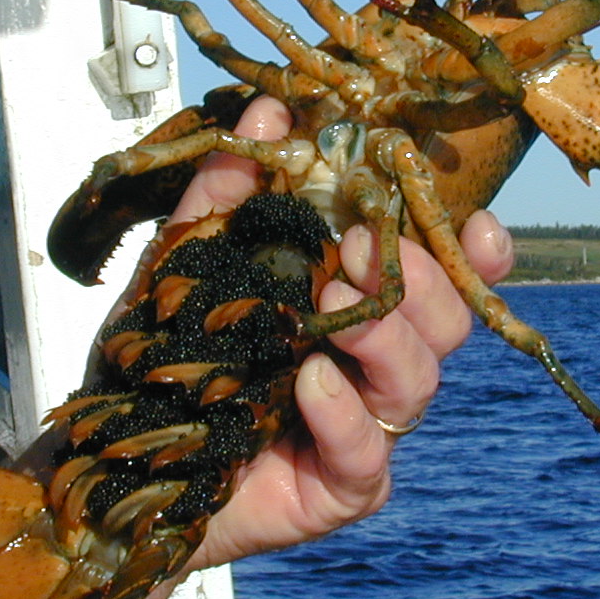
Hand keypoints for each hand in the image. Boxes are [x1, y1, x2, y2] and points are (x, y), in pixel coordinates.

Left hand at [159, 96, 513, 568]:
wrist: (122, 455)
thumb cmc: (169, 354)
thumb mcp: (192, 258)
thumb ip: (231, 189)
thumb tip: (268, 111)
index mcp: (360, 302)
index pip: (444, 273)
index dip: (477, 253)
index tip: (477, 224)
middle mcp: (376, 362)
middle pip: (449, 323)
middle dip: (423, 281)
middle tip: (369, 247)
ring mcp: (367, 427)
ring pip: (420, 382)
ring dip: (384, 336)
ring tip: (328, 303)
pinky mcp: (342, 487)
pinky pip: (368, 456)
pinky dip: (344, 416)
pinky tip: (311, 382)